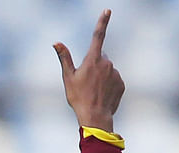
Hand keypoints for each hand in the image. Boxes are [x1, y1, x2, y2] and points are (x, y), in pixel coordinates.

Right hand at [55, 10, 121, 133]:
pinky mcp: (121, 83)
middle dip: (94, 66)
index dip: (102, 22)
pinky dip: (107, 86)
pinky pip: (114, 80)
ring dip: (101, 77)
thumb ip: (65, 58)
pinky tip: (101, 95)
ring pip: (107, 70)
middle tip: (85, 82)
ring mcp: (116, 73)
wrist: (95, 116)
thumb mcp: (68, 77)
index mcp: (92, 60)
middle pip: (100, 58)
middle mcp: (107, 63)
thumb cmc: (78, 97)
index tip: (107, 10)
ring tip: (93, 91)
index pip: (98, 36)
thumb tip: (56, 43)